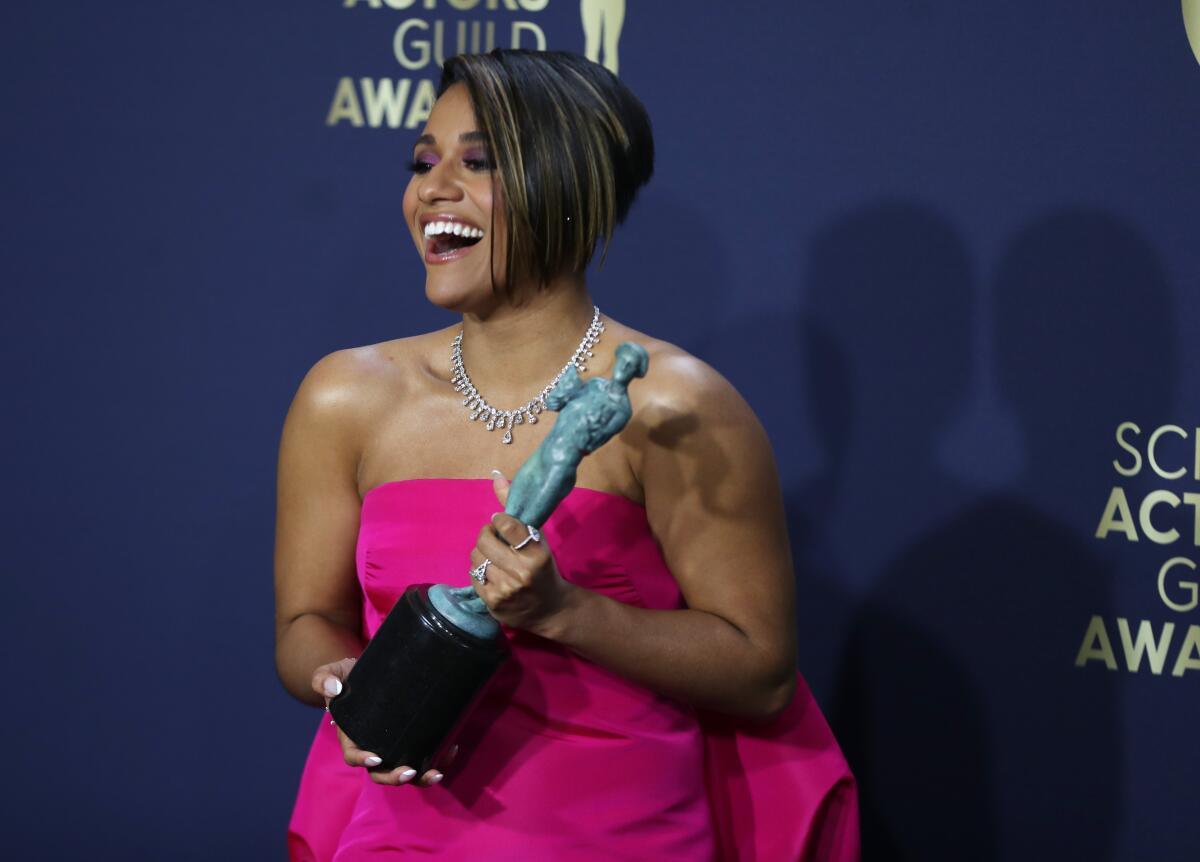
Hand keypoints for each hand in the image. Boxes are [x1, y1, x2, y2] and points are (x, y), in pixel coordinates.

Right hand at [310, 657, 451, 786]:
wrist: (368, 673)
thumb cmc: (346, 676)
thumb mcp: (332, 672)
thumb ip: (324, 679)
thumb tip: (333, 689)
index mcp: (351, 737)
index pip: (353, 755)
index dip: (362, 760)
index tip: (376, 758)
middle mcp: (373, 747)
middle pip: (380, 772)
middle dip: (394, 777)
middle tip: (409, 772)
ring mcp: (393, 746)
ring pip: (405, 771)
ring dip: (420, 777)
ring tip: (437, 773)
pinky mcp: (411, 739)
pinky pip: (424, 756)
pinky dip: (438, 758)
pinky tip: (451, 749)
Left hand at [469, 471, 577, 635]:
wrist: (550, 609)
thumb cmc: (543, 568)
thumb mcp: (537, 539)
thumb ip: (515, 509)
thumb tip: (495, 475)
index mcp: (536, 554)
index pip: (507, 525)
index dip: (499, 521)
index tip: (501, 523)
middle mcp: (521, 573)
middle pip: (484, 541)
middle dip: (486, 535)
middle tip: (494, 538)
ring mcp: (505, 589)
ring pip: (475, 558)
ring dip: (481, 553)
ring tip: (494, 557)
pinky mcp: (492, 602)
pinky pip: (472, 575)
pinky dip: (479, 570)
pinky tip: (493, 573)